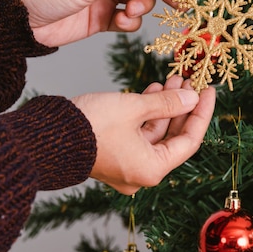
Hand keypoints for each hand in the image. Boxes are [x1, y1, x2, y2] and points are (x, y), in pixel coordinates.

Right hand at [72, 76, 214, 194]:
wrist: (43, 136)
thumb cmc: (88, 126)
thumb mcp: (134, 108)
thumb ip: (167, 103)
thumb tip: (192, 99)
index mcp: (152, 169)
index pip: (190, 141)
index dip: (201, 113)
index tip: (208, 91)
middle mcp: (141, 172)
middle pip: (173, 137)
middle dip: (182, 106)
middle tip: (188, 81)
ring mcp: (127, 164)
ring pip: (156, 132)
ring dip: (164, 106)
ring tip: (171, 79)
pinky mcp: (113, 154)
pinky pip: (139, 133)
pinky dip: (147, 113)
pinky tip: (153, 89)